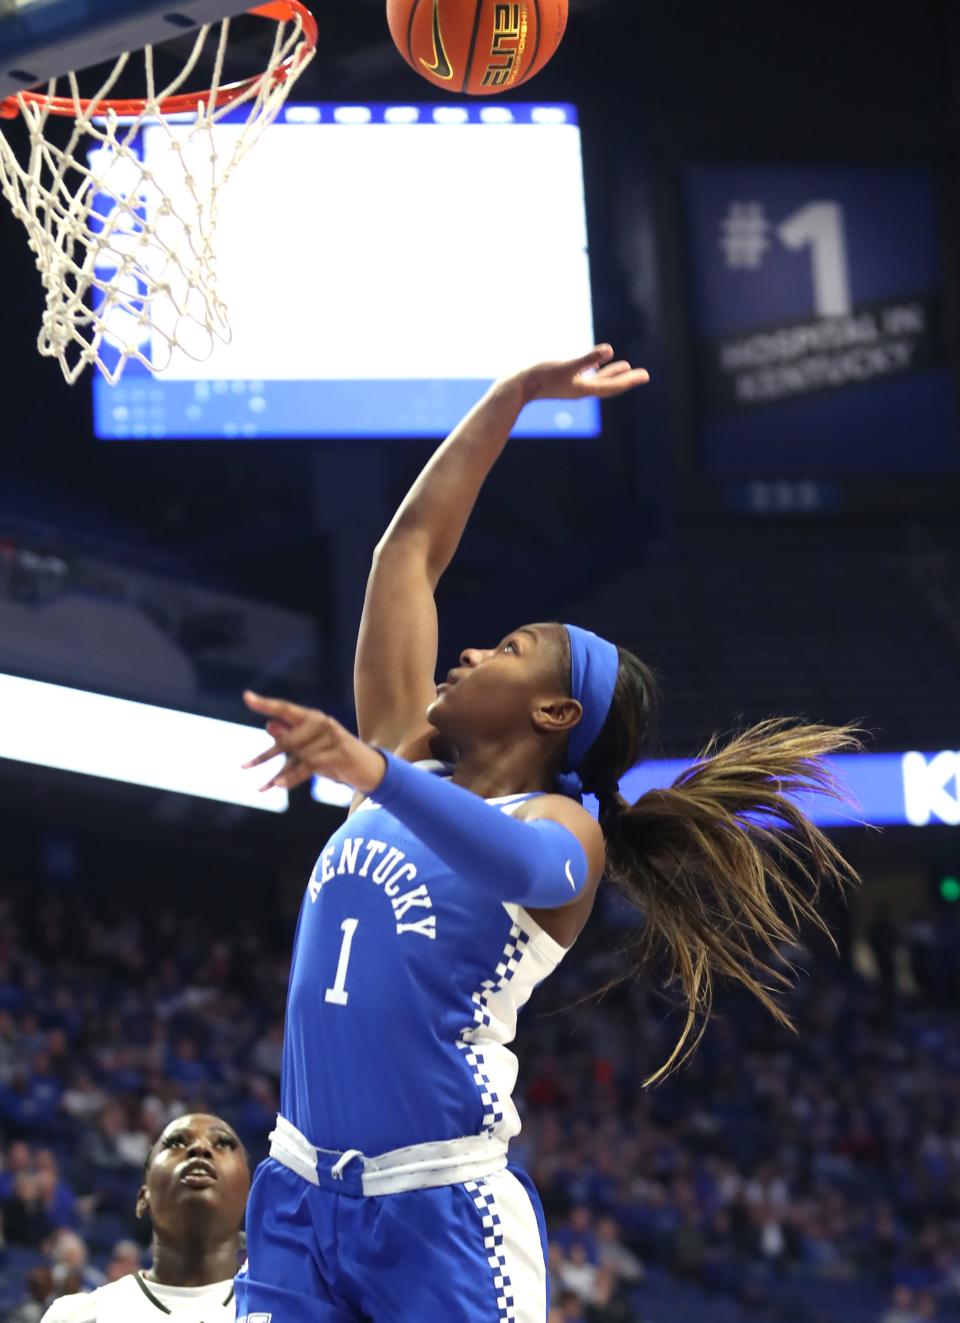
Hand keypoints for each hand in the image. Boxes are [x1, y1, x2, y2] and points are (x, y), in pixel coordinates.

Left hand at [241, 691, 386, 794]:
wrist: (367, 768)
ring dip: (280, 773)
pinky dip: (292, 777)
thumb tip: (268, 725)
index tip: (246, 697)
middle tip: (245, 767)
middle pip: (288, 738)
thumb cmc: (334, 756)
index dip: (265, 704)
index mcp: (312, 717)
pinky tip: (277, 786)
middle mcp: (322, 723)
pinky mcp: (339, 753)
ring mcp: (332, 737)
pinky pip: (309, 766)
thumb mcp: (309, 748)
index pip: (285, 709)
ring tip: (265, 785)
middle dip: (267, 755)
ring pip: (298, 755)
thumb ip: (289, 736)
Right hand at [514, 344, 648, 403]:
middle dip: (625, 379)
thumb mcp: (566, 365)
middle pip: (608, 385)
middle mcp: (580, 390)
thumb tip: (609, 350)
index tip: (645, 376)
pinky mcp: (561, 381)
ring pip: (597, 380)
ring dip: (611, 374)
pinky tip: (595, 365)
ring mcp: (570, 386)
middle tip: (642, 375)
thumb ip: (588, 359)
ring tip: (624, 366)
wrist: (516, 388)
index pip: (612, 386)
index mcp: (584, 389)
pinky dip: (594, 371)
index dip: (629, 380)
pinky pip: (584, 376)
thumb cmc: (540, 376)